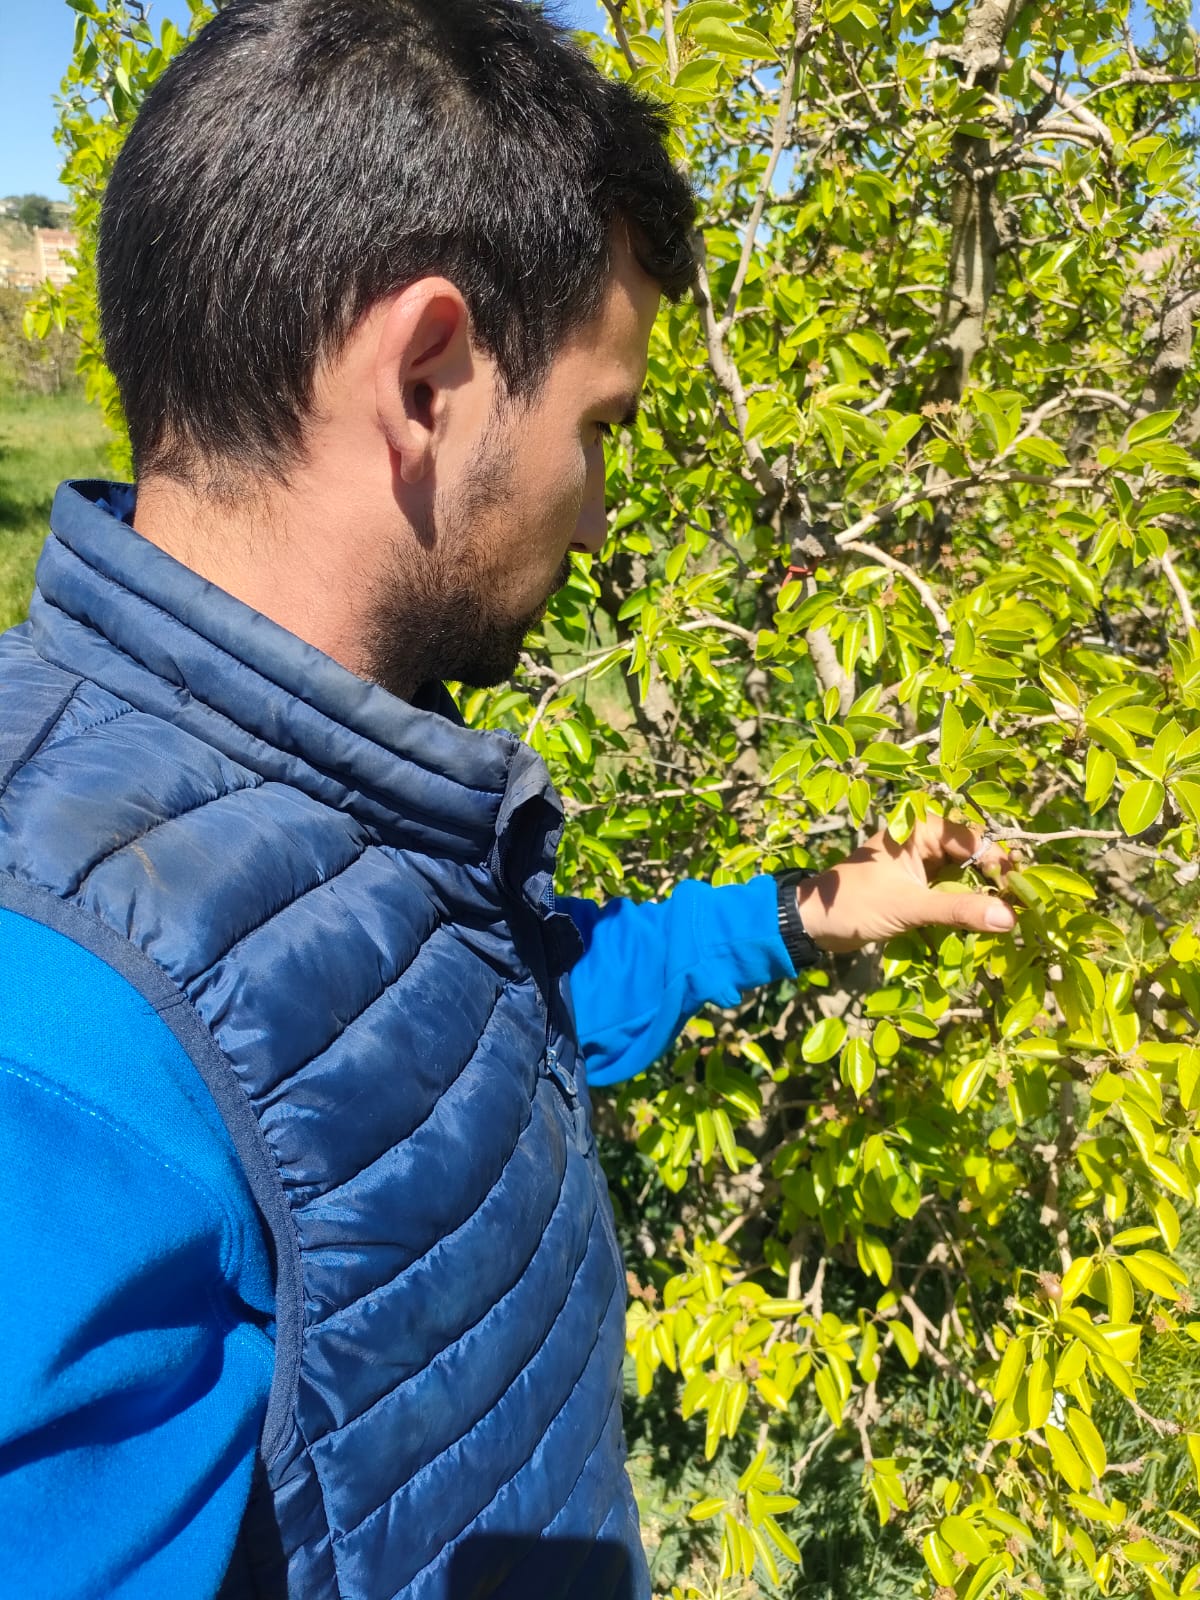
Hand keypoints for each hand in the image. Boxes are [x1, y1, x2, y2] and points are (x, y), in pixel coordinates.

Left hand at [794, 817, 1015, 953]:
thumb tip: (1010, 917)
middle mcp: (923, 839)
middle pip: (974, 858)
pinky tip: (982, 926)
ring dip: (982, 898)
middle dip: (995, 884)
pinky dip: (964, 907)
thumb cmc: (855, 904)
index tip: (1022, 897)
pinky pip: (950, 892)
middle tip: (1022, 912)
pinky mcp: (916, 885)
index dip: (1001, 868)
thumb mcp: (910, 907)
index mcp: (920, 829)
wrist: (813, 923)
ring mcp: (920, 863)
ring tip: (1008, 921)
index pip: (976, 842)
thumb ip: (959, 911)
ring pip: (965, 877)